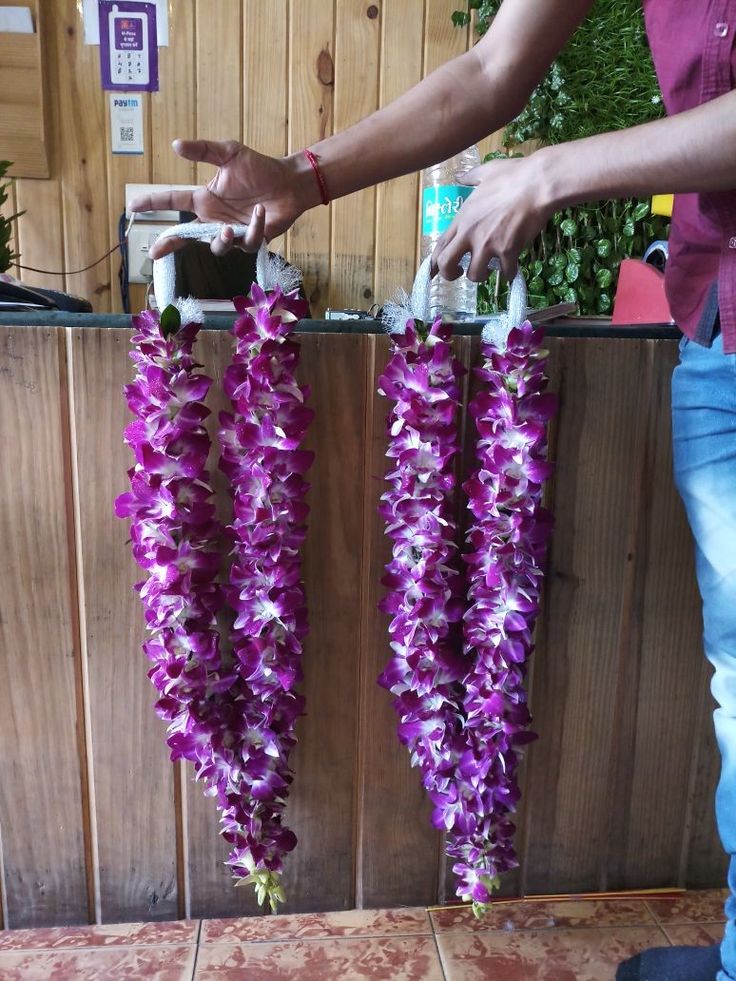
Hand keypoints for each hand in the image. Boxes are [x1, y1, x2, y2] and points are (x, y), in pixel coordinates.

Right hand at [128, 139, 319, 258]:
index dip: (152, 204)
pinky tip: (261, 212)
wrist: (288, 183)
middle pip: (187, 237)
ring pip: (218, 247)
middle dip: (170, 245)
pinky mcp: (252, 240)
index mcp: (205, 200)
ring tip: (228, 229)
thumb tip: (176, 144)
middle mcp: (215, 219)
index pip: (173, 202)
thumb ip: (203, 150)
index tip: (132, 206)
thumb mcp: (229, 153)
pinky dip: (254, 227)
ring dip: (222, 239)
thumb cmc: (259, 168)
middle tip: (155, 252)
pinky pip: (247, 242)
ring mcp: (233, 232)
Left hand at [431, 152, 554, 281]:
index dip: (434, 261)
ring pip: (475, 275)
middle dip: (450, 274)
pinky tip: (512, 267)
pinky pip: (505, 272)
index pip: (440, 245)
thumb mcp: (486, 172)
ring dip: (483, 274)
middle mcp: (470, 234)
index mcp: (463, 217)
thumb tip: (459, 176)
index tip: (434, 270)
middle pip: (447, 265)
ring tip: (490, 266)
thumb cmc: (514, 175)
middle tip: (460, 272)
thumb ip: (469, 178)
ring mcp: (488, 244)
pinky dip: (509, 272)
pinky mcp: (508, 251)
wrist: (539, 183)